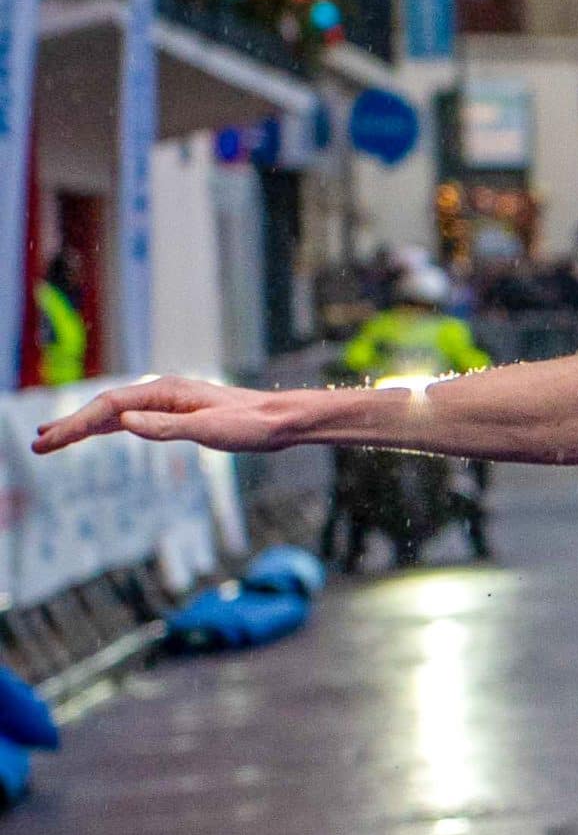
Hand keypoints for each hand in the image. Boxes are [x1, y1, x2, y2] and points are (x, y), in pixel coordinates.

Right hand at [31, 377, 295, 455]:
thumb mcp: (209, 430)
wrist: (281, 421)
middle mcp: (163, 392)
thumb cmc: (250, 426)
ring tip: (53, 437)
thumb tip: (124, 422)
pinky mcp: (178, 413)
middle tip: (38, 442)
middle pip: (106, 407)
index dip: (77, 424)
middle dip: (72, 424)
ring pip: (116, 412)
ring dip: (85, 425)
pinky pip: (133, 418)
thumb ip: (166, 427)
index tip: (51, 440)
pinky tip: (97, 432)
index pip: (110, 408)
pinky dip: (109, 426)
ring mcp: (169, 402)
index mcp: (166, 392)